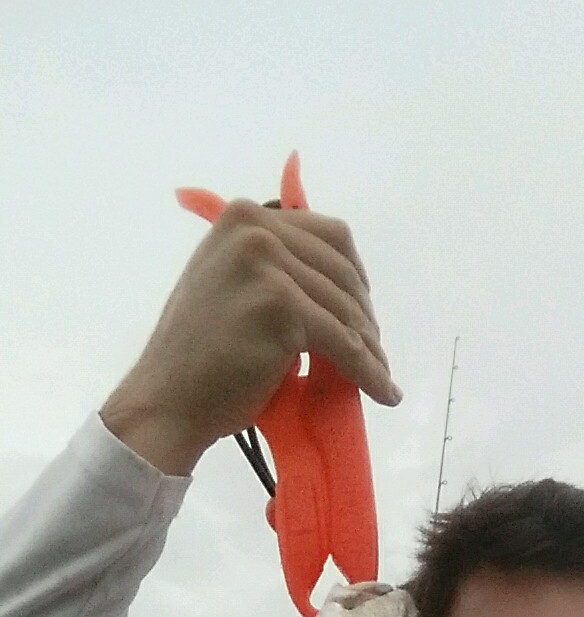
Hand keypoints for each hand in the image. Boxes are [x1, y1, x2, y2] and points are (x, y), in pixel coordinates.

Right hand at [99, 200, 400, 475]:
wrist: (168, 399)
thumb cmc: (198, 354)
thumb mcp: (229, 284)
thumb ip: (269, 266)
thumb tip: (333, 281)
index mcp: (242, 217)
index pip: (327, 234)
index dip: (354, 275)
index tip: (363, 309)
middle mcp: (254, 228)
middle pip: (342, 268)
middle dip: (363, 312)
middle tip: (373, 348)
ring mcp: (266, 264)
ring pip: (345, 308)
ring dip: (370, 347)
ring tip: (380, 374)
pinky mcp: (280, 305)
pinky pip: (342, 342)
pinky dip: (368, 371)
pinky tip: (383, 392)